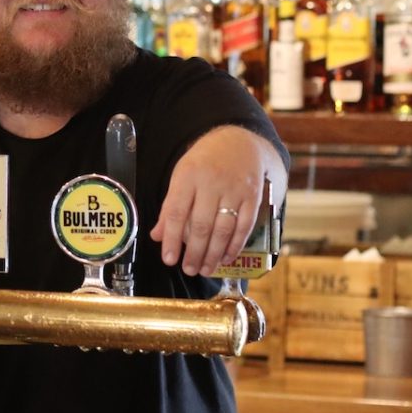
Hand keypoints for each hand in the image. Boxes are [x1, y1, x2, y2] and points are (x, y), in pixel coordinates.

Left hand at [149, 126, 283, 276]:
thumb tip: (158, 235)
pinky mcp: (253, 196)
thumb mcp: (182, 176)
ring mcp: (235, 189)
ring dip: (213, 254)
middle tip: (188, 270)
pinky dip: (234, 245)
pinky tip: (225, 258)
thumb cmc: (205, 162)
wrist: (241, 143)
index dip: (171, 239)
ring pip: (223, 229)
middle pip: (201, 225)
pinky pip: (244, 227)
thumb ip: (170, 206)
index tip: (168, 259)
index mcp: (188, 175)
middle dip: (194, 252)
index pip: (176, 212)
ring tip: (205, 270)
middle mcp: (212, 182)